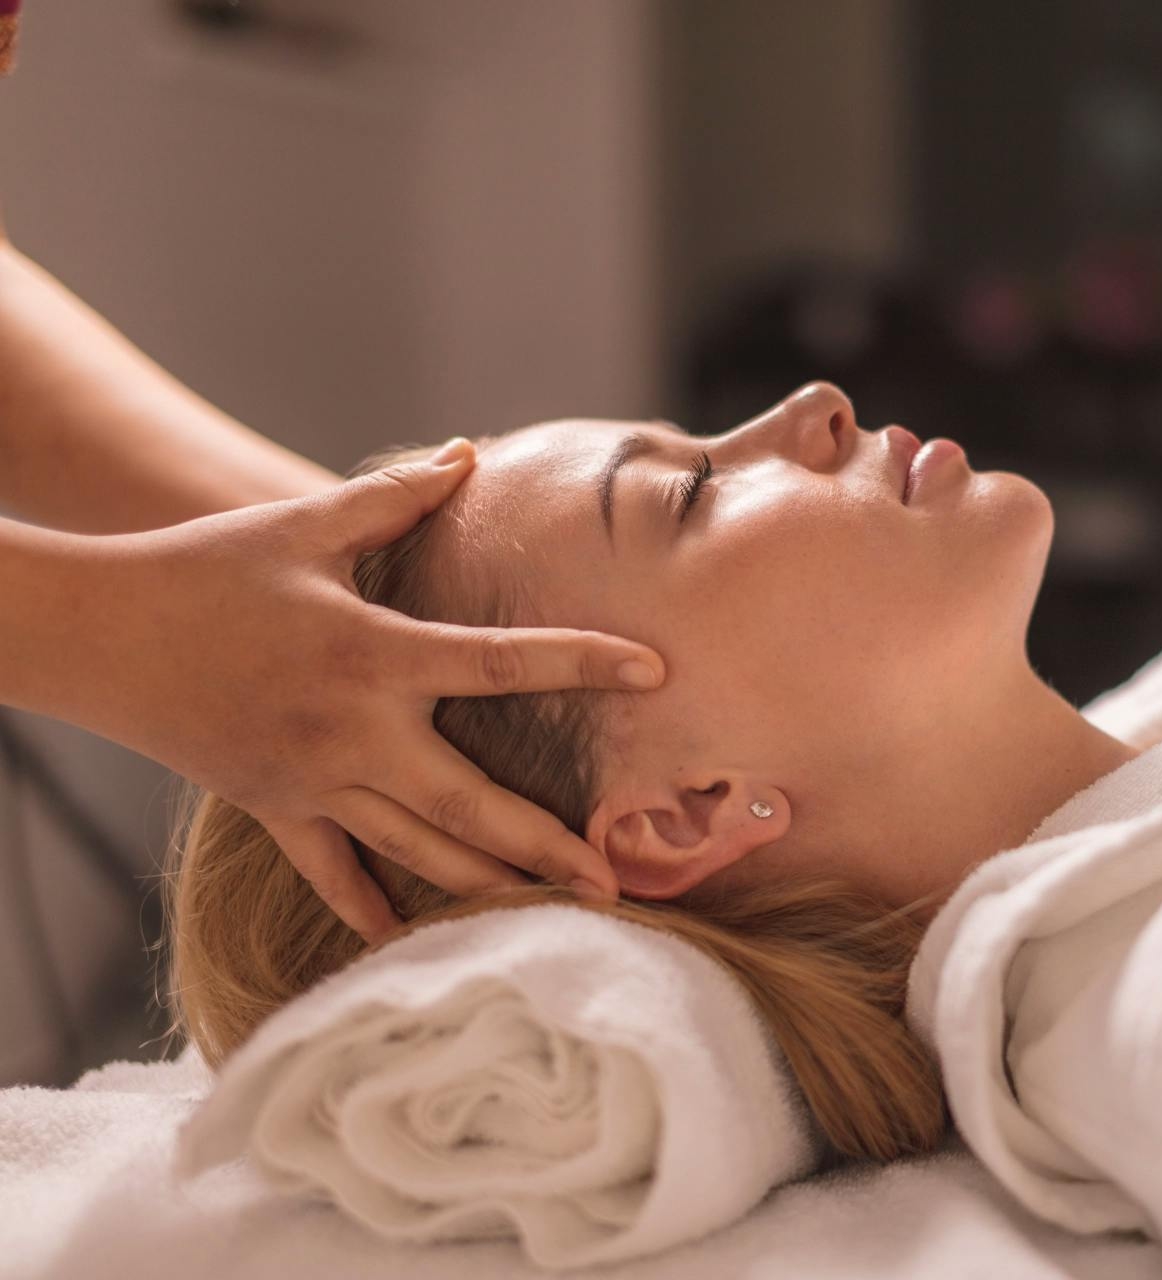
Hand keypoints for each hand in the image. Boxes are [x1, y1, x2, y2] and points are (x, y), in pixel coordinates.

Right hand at [80, 439, 663, 944]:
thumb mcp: (305, 524)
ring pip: (417, 852)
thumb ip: (397, 496)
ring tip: (553, 912)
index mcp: (376, 654)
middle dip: (549, 848)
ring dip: (489, 885)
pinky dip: (370, 905)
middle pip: (473, 804)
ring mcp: (314, 781)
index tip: (656, 671)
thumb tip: (470, 453)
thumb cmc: (207, 568)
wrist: (98, 634)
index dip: (586, 661)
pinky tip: (414, 936)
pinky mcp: (275, 807)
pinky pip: (333, 871)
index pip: (505, 660)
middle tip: (616, 882)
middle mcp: (355, 732)